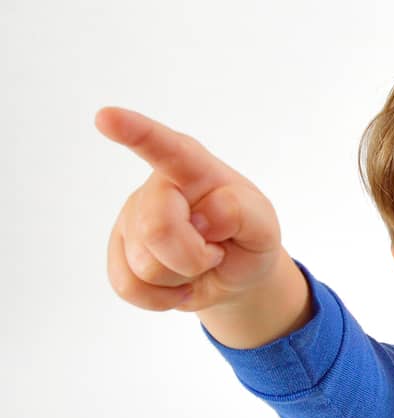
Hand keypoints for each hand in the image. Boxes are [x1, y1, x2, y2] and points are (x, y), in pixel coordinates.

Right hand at [96, 107, 283, 314]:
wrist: (235, 273)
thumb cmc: (247, 237)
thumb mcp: (264, 225)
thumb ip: (242, 213)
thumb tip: (201, 217)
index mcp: (192, 168)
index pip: (163, 147)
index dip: (134, 132)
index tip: (105, 117)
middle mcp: (156, 188)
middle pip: (156, 228)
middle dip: (193, 256)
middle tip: (214, 252)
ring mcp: (133, 220)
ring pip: (145, 265)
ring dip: (182, 276)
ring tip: (197, 263)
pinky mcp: (118, 254)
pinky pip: (128, 287)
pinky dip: (162, 299)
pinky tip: (178, 283)